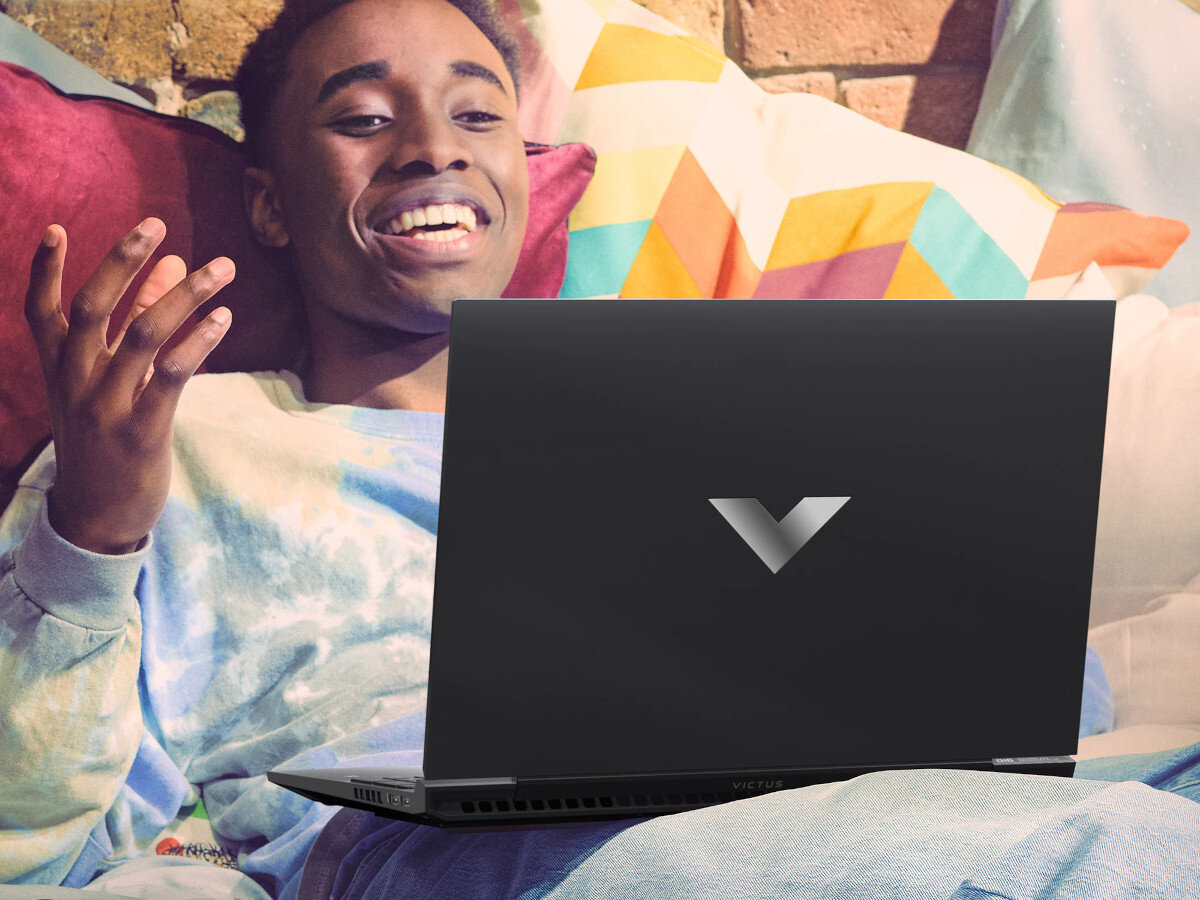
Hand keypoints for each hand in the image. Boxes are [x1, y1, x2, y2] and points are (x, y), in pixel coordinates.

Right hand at [24, 219, 234, 553]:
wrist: (97, 517)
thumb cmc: (106, 440)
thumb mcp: (109, 382)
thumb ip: (138, 320)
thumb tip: (170, 264)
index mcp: (59, 369)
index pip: (41, 311)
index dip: (45, 270)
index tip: (59, 228)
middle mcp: (76, 382)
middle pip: (93, 308)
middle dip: (123, 261)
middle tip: (156, 223)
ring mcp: (106, 407)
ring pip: (142, 335)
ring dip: (185, 295)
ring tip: (221, 268)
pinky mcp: (141, 431)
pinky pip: (170, 377)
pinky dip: (197, 342)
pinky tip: (223, 318)